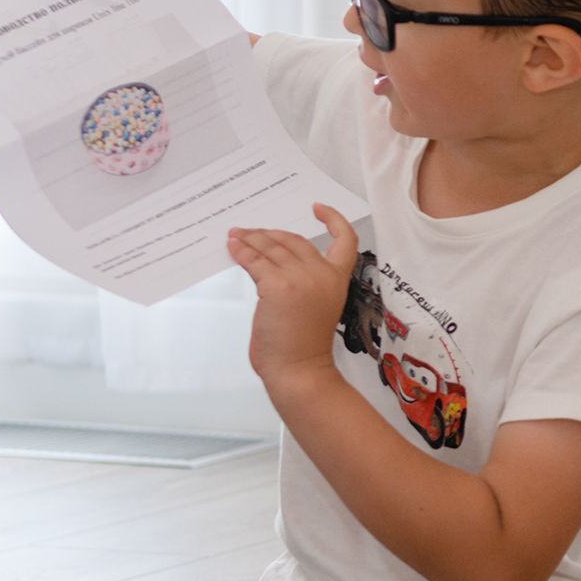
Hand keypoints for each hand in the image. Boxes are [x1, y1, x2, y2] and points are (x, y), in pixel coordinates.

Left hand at [227, 204, 358, 390]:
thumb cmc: (302, 348)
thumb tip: (267, 262)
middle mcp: (321, 274)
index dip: (333, 219)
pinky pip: (254, 260)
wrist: (299, 371)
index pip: (346, 240)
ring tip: (236, 236)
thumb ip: (299, 282)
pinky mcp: (275, 285)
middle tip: (250, 233)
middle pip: (293, 240)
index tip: (318, 209)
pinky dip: (241, 251)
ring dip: (250, 239)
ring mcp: (299, 278)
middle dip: (269, 234)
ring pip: (270, 247)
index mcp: (337, 280)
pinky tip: (234, 247)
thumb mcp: (312, 306)